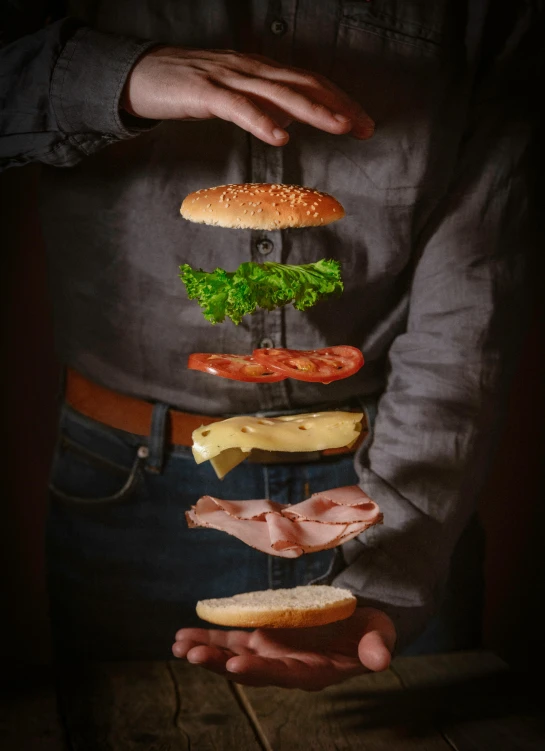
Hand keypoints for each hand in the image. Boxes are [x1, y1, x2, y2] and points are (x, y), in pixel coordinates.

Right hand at [122, 48, 373, 145]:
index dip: (338, 101)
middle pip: (303, 85)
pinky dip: (261, 121)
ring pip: (278, 93)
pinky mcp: (205, 93)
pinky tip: (280, 136)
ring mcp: (228, 78)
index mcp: (259, 71)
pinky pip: (237, 107)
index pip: (308, 83)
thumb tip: (291, 118)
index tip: (364, 124)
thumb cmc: (187, 87)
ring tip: (339, 127)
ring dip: (312, 111)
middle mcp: (250, 69)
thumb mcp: (234, 94)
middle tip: (365, 128)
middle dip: (338, 106)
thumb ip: (263, 103)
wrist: (140, 74)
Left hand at [172, 607, 395, 690]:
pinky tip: (183, 637)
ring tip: (178, 646)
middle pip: (250, 669)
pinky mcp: (262, 636)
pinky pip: (231, 639)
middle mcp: (286, 667)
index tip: (236, 666)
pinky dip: (209, 638)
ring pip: (234, 655)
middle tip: (192, 656)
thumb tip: (382, 660)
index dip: (260, 671)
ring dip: (206, 652)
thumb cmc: (371, 631)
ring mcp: (271, 652)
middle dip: (220, 664)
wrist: (357, 624)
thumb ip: (377, 647)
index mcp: (313, 672)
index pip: (283, 675)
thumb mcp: (380, 636)